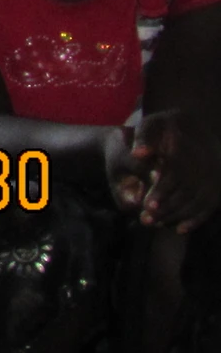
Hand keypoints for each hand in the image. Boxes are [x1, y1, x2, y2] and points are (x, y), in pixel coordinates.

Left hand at [128, 111, 220, 230]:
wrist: (191, 124)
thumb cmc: (165, 125)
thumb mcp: (152, 124)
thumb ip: (143, 137)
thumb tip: (138, 154)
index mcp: (189, 148)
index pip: (176, 175)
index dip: (162, 191)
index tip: (147, 205)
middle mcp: (206, 163)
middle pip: (187, 192)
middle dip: (167, 209)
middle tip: (146, 220)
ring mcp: (215, 175)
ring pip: (198, 202)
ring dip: (177, 217)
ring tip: (156, 225)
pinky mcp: (218, 186)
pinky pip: (210, 206)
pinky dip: (196, 219)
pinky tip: (179, 228)